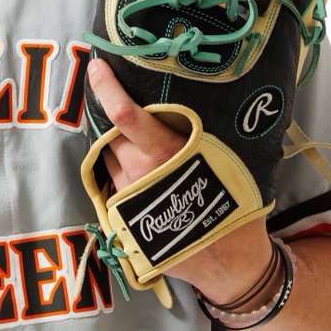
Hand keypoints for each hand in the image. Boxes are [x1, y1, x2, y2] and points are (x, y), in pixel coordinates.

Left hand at [86, 58, 272, 302]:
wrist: (230, 264)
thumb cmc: (232, 205)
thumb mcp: (225, 161)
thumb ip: (197, 134)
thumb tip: (194, 96)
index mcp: (168, 154)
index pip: (125, 116)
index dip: (107, 89)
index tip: (97, 67)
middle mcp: (142, 172)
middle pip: (109, 133)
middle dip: (113, 120)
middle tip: (127, 111)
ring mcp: (129, 197)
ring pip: (109, 158)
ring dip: (118, 149)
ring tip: (146, 153)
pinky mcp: (123, 218)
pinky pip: (113, 184)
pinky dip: (122, 174)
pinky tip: (143, 178)